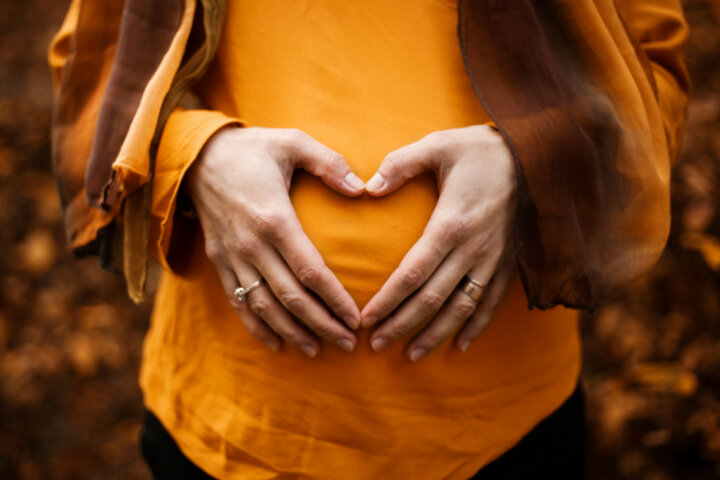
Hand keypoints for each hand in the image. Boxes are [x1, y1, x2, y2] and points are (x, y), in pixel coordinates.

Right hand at [185, 126, 364, 356]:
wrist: (197, 156)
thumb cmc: (253, 149)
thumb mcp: (292, 141)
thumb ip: (329, 162)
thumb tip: (362, 189)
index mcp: (274, 219)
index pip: (310, 271)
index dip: (335, 299)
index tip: (356, 318)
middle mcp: (252, 245)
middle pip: (291, 298)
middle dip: (322, 325)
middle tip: (348, 344)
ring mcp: (233, 257)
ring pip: (264, 307)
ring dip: (292, 332)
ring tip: (318, 350)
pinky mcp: (220, 261)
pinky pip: (238, 302)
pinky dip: (257, 327)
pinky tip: (277, 344)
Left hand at [361, 125, 516, 360]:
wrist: (538, 154)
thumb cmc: (480, 149)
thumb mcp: (437, 145)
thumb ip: (400, 164)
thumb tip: (367, 186)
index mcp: (451, 224)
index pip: (413, 274)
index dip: (388, 300)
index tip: (367, 320)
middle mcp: (473, 249)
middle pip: (433, 298)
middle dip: (402, 324)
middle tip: (376, 345)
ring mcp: (494, 260)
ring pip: (462, 308)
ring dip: (435, 334)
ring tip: (411, 355)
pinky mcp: (509, 263)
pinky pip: (492, 302)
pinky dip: (476, 326)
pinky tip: (460, 345)